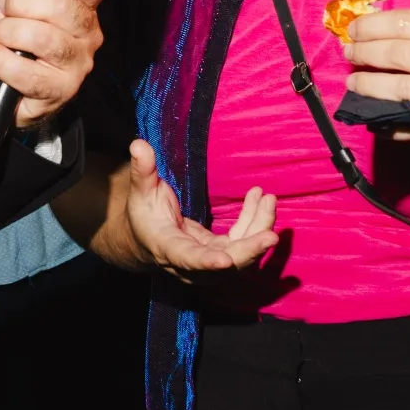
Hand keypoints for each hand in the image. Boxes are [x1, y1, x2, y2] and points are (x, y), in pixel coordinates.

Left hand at [0, 0, 103, 129]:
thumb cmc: (6, 38)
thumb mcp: (6, 1)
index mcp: (80, 9)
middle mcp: (88, 36)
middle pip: (63, 8)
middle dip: (21, 4)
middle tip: (5, 12)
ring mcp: (77, 66)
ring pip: (43, 38)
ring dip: (6, 33)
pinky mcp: (60, 92)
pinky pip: (25, 71)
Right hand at [122, 141, 276, 280]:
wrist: (148, 239)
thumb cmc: (144, 214)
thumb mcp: (141, 191)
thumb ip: (142, 171)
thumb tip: (138, 144)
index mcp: (167, 248)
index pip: (187, 258)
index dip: (206, 262)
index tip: (226, 261)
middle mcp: (191, 263)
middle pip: (225, 265)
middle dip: (250, 251)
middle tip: (272, 235)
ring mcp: (209, 262)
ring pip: (241, 254)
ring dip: (258, 229)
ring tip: (269, 200)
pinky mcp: (221, 253)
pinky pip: (243, 241)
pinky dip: (254, 222)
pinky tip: (259, 199)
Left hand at [342, 8, 409, 160]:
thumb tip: (381, 31)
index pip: (405, 24)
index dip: (371, 26)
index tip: (353, 29)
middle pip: (398, 55)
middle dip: (364, 53)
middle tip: (348, 53)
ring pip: (399, 90)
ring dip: (368, 86)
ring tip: (353, 82)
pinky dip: (386, 121)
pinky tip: (371, 114)